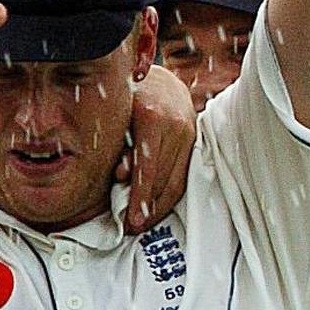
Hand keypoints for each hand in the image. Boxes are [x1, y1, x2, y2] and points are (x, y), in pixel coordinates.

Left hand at [116, 62, 194, 232]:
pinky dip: (169, 195)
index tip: (131, 220)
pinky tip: (155, 209)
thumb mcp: (116, 113)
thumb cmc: (129, 97)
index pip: (148, 167)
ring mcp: (189, 134)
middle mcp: (177, 126)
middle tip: (132, 228)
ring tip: (142, 224)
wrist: (160, 80)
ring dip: (159, 206)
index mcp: (153, 118)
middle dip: (148, 207)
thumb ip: (116, 142)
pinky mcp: (194, 141)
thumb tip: (120, 176)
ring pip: (176, 180)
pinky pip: (182, 175)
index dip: (140, 196)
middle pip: (164, 178)